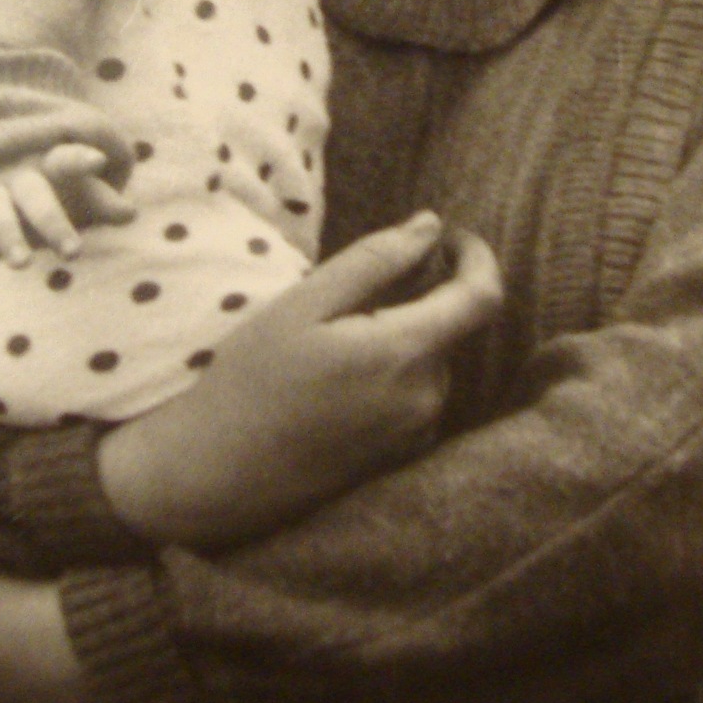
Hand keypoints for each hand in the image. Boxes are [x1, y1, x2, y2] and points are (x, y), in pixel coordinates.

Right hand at [0, 143, 134, 269]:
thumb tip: (130, 213)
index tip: (97, 161)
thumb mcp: (81, 194)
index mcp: (51, 166)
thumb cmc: (53, 190)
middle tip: (74, 252)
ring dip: (8, 236)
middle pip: (34, 193)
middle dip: (52, 222)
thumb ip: (103, 202)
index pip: (67, 159)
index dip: (81, 159)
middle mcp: (18, 175)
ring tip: (22, 265)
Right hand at [99, 210, 502, 547]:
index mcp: (406, 354)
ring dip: (403, 337)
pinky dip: (395, 372)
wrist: (218, 475)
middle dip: (420, 298)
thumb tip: (431, 226)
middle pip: (452, 327)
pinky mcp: (402, 456)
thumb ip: (375, 260)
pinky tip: (340, 380)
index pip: (483, 296)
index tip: (450, 236)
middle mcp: (426, 398)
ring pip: (432, 361)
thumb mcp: (304, 304)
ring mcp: (417, 432)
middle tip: (352, 295)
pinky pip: (417, 395)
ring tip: (334, 343)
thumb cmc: (253, 381)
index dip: (477, 256)